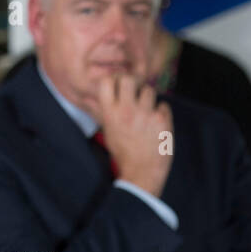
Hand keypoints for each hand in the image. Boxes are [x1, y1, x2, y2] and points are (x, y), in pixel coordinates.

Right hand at [95, 74, 173, 198]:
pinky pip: (163, 105)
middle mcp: (126, 111)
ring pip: (149, 89)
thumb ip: (102, 112)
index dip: (114, 80)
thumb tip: (87, 97)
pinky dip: (161, 113)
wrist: (142, 173)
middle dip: (134, 83)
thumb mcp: (108, 132)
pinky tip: (157, 126)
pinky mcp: (162, 120)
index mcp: (110, 114)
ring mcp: (145, 114)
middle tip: (136, 94)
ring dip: (149, 99)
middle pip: (129, 78)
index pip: (106, 81)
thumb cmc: (123, 153)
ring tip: (147, 113)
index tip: (119, 86)